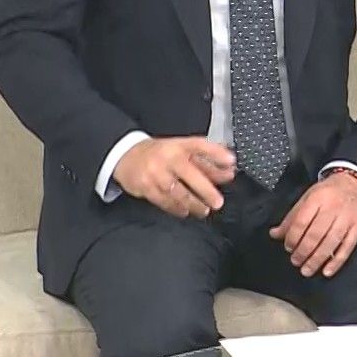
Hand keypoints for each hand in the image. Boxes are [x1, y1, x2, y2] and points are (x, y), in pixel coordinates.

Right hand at [113, 137, 234, 218]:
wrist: (125, 155)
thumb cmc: (161, 154)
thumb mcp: (182, 152)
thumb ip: (206, 162)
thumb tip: (229, 171)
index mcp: (179, 145)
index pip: (200, 146)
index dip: (217, 153)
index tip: (231, 162)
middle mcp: (168, 157)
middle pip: (190, 174)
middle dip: (206, 189)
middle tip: (218, 202)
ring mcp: (155, 172)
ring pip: (177, 191)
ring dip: (193, 203)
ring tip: (204, 210)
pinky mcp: (145, 186)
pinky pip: (163, 201)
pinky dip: (176, 208)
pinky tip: (185, 211)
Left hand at [270, 172, 356, 277]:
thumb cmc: (331, 191)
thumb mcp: (308, 197)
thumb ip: (292, 217)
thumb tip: (275, 234)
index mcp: (318, 198)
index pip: (302, 222)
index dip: (293, 237)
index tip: (288, 247)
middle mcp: (333, 208)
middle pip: (315, 234)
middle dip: (303, 251)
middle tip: (295, 261)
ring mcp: (347, 219)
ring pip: (330, 243)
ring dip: (317, 260)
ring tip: (306, 270)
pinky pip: (347, 247)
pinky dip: (337, 261)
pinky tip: (327, 271)